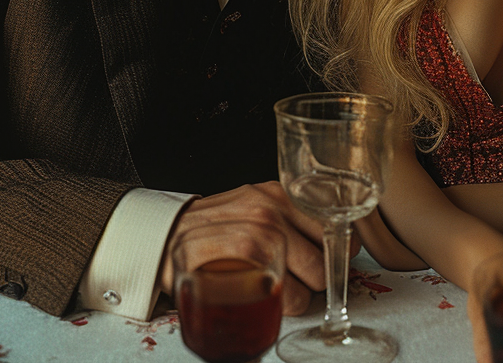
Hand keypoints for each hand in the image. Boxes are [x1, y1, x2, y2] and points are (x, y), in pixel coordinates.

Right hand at [160, 182, 355, 314]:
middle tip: (298, 282)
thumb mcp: (253, 208)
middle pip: (324, 260)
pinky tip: (264, 298)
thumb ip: (288, 217)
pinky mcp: (241, 263)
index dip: (338, 252)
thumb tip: (335, 242)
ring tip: (277, 291)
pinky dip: (281, 307)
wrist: (165, 236)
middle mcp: (272, 209)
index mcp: (280, 194)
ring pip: (307, 284)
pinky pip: (283, 297)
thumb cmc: (215, 228)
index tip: (332, 262)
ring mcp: (257, 234)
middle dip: (318, 280)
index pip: (334, 227)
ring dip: (299, 298)